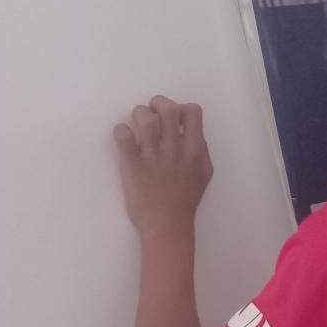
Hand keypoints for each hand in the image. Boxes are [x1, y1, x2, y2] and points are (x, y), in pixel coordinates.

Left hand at [115, 96, 212, 238]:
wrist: (166, 223)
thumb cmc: (186, 199)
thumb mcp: (205, 173)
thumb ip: (201, 151)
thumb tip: (193, 133)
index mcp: (195, 150)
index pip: (193, 112)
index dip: (182, 108)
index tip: (174, 117)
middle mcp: (174, 149)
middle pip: (168, 109)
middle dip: (158, 103)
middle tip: (152, 111)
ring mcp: (152, 156)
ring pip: (144, 119)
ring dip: (139, 114)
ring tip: (137, 124)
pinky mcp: (132, 164)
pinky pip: (123, 136)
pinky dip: (121, 131)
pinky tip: (124, 137)